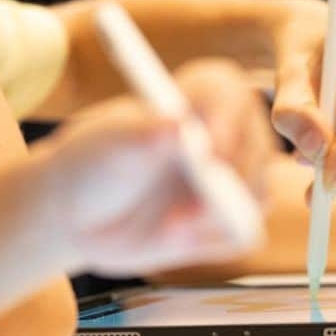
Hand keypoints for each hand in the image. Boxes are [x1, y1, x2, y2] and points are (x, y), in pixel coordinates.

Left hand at [40, 61, 272, 277]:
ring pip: (259, 194)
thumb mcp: (106, 146)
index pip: (229, 93)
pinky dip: (212, 241)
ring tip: (170, 226)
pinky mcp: (225, 219)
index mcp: (190, 99)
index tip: (212, 148)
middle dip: (233, 179)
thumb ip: (141, 135)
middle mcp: (217, 136)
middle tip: (191, 207)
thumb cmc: (89, 166)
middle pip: (258, 146)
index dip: (230, 117)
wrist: (77, 216)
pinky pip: (243, 234)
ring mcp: (226, 178)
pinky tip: (173, 237)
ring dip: (218, 216)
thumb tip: (177, 126)